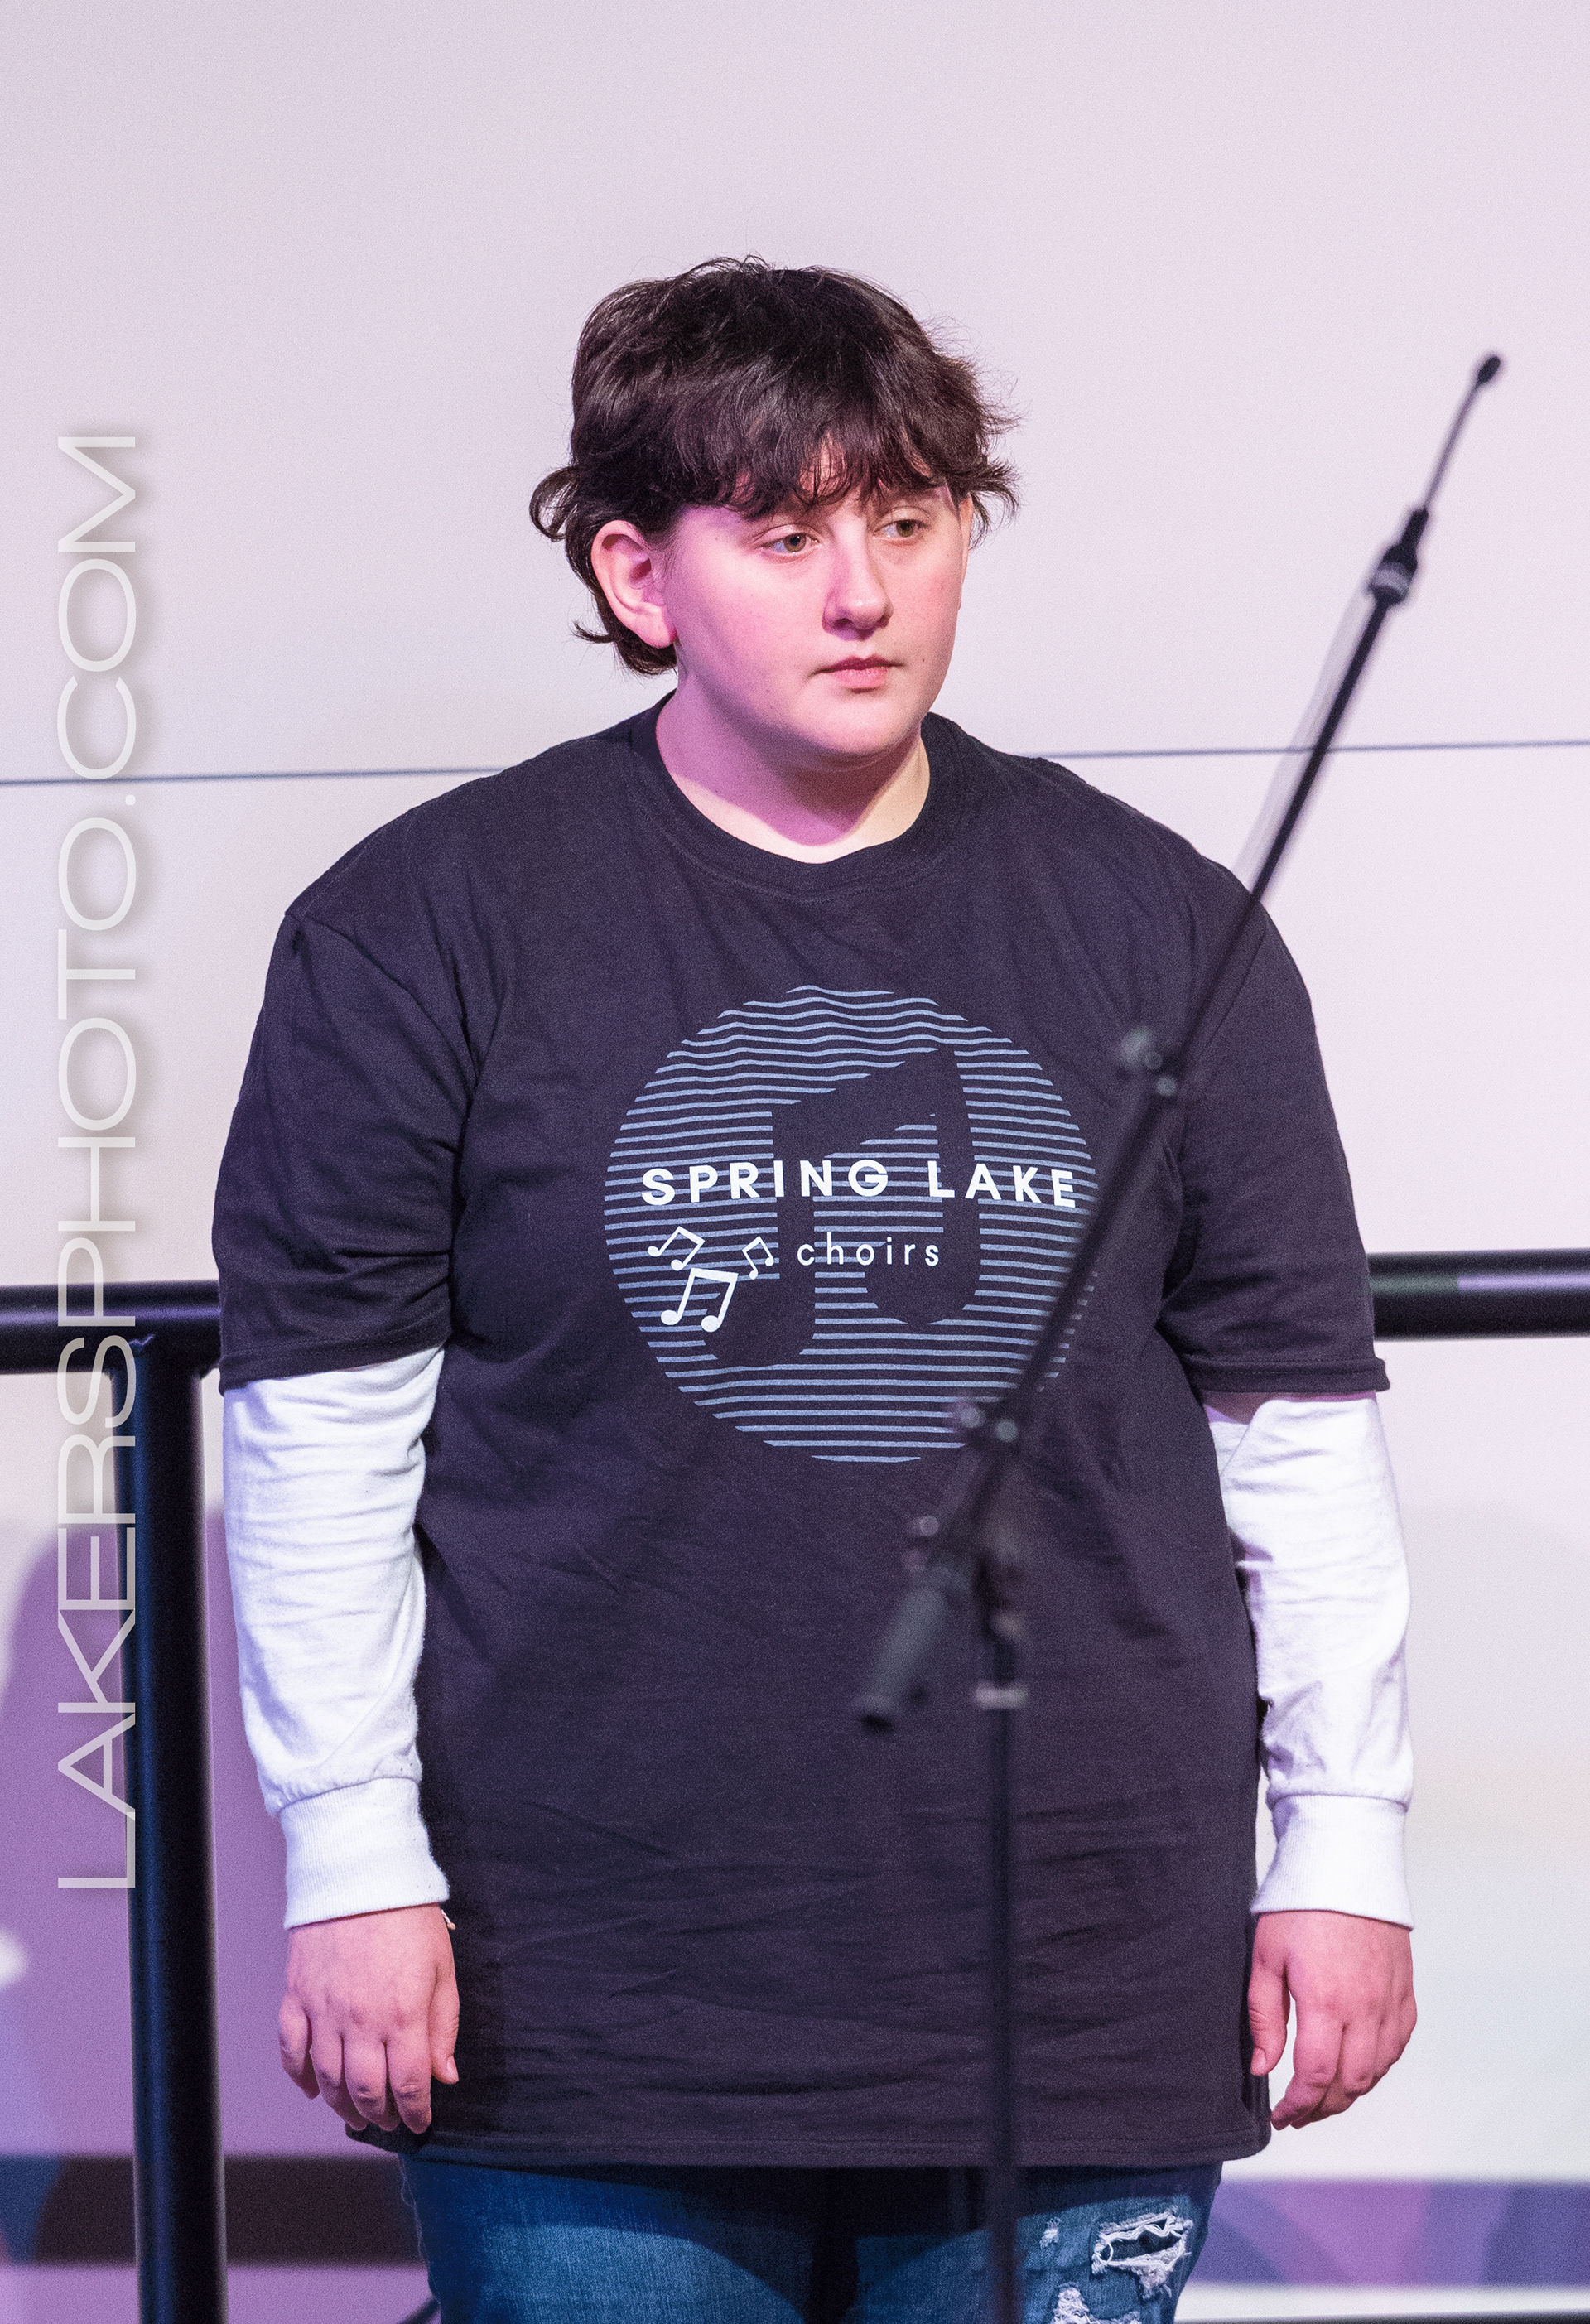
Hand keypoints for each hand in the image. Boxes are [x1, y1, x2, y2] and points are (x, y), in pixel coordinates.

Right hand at [279, 1902, 459, 2132]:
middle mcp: (360, 2020)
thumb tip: (444, 2076)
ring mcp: (324, 2011)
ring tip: (356, 2115)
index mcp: (402, 2014)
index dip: (416, 2112)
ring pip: (328, 2080)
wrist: (361, 1873)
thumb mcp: (442, 1968)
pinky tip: (313, 2089)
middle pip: (366, 2091)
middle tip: (389, 2123)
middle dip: (380, 2117)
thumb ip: (443, 2026)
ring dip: (343, 2106)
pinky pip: (291, 2050)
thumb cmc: (407, 1916)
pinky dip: (300, 2077)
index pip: (408, 2085)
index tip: (421, 2123)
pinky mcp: (297, 1996)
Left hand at [1249, 1909, 1414, 2128]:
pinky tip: (1358, 2067)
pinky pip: (1397, 2046)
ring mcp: (1390, 2002)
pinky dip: (1378, 2066)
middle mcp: (1366, 2010)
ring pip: (1377, 2071)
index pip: (1316, 2077)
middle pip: (1350, 2084)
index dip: (1298, 2106)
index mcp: (1327, 2002)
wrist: (1347, 1865)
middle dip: (1322, 2108)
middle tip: (1298, 2113)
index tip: (1281, 2116)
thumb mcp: (1266, 1958)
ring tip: (1323, 2096)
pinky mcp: (1405, 1992)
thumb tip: (1263, 2068)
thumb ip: (1264, 2018)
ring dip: (1350, 2092)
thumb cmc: (1301, 1906)